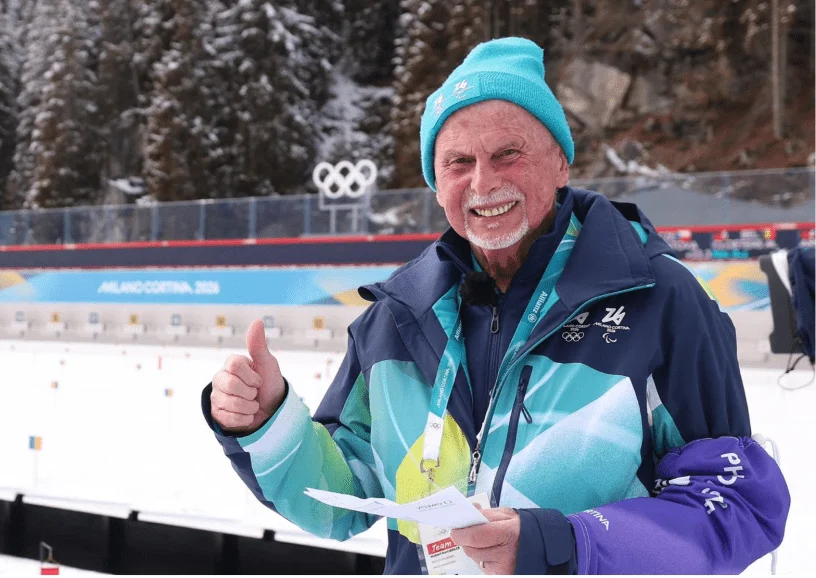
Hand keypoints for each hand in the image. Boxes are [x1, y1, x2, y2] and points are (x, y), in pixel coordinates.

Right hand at [210, 319, 285, 433]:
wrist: (272, 410)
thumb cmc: (269, 384)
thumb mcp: (268, 364)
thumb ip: (258, 345)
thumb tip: (257, 321)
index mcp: (231, 364)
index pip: (234, 365)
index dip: (251, 376)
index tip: (259, 380)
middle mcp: (220, 378)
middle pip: (230, 385)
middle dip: (251, 393)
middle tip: (255, 393)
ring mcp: (217, 396)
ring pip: (230, 403)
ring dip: (249, 407)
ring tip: (252, 404)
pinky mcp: (216, 414)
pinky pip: (229, 418)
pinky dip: (244, 419)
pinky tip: (246, 415)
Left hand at [450, 507, 519, 574]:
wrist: (541, 545)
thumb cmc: (521, 527)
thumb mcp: (506, 515)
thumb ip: (485, 514)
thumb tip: (467, 512)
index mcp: (507, 533)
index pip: (474, 537)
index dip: (460, 534)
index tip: (455, 530)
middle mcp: (505, 555)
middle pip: (471, 550)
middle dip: (465, 541)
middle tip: (466, 533)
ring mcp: (502, 569)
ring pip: (474, 559)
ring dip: (474, 549)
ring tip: (485, 542)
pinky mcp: (500, 576)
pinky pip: (482, 566)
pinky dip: (482, 558)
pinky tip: (492, 551)